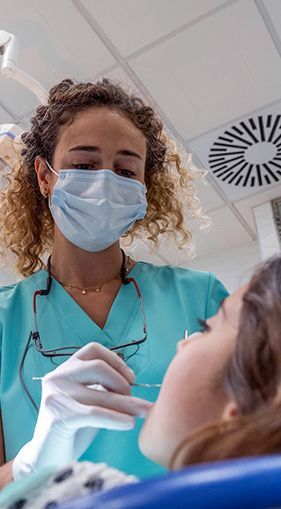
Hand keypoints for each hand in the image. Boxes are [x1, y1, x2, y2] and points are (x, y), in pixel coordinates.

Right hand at [13, 343, 151, 479]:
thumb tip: (134, 384)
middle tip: (134, 400)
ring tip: (143, 412)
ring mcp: (56, 396)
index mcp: (66, 368)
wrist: (46, 457)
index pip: (93, 350)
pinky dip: (116, 418)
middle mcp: (58, 377)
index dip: (115, 360)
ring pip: (99, 394)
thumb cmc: (72, 427)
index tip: (131, 377)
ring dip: (126, 403)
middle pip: (98, 367)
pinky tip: (129, 424)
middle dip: (122, 382)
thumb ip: (103, 388)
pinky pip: (94, 414)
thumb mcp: (88, 399)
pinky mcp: (58, 417)